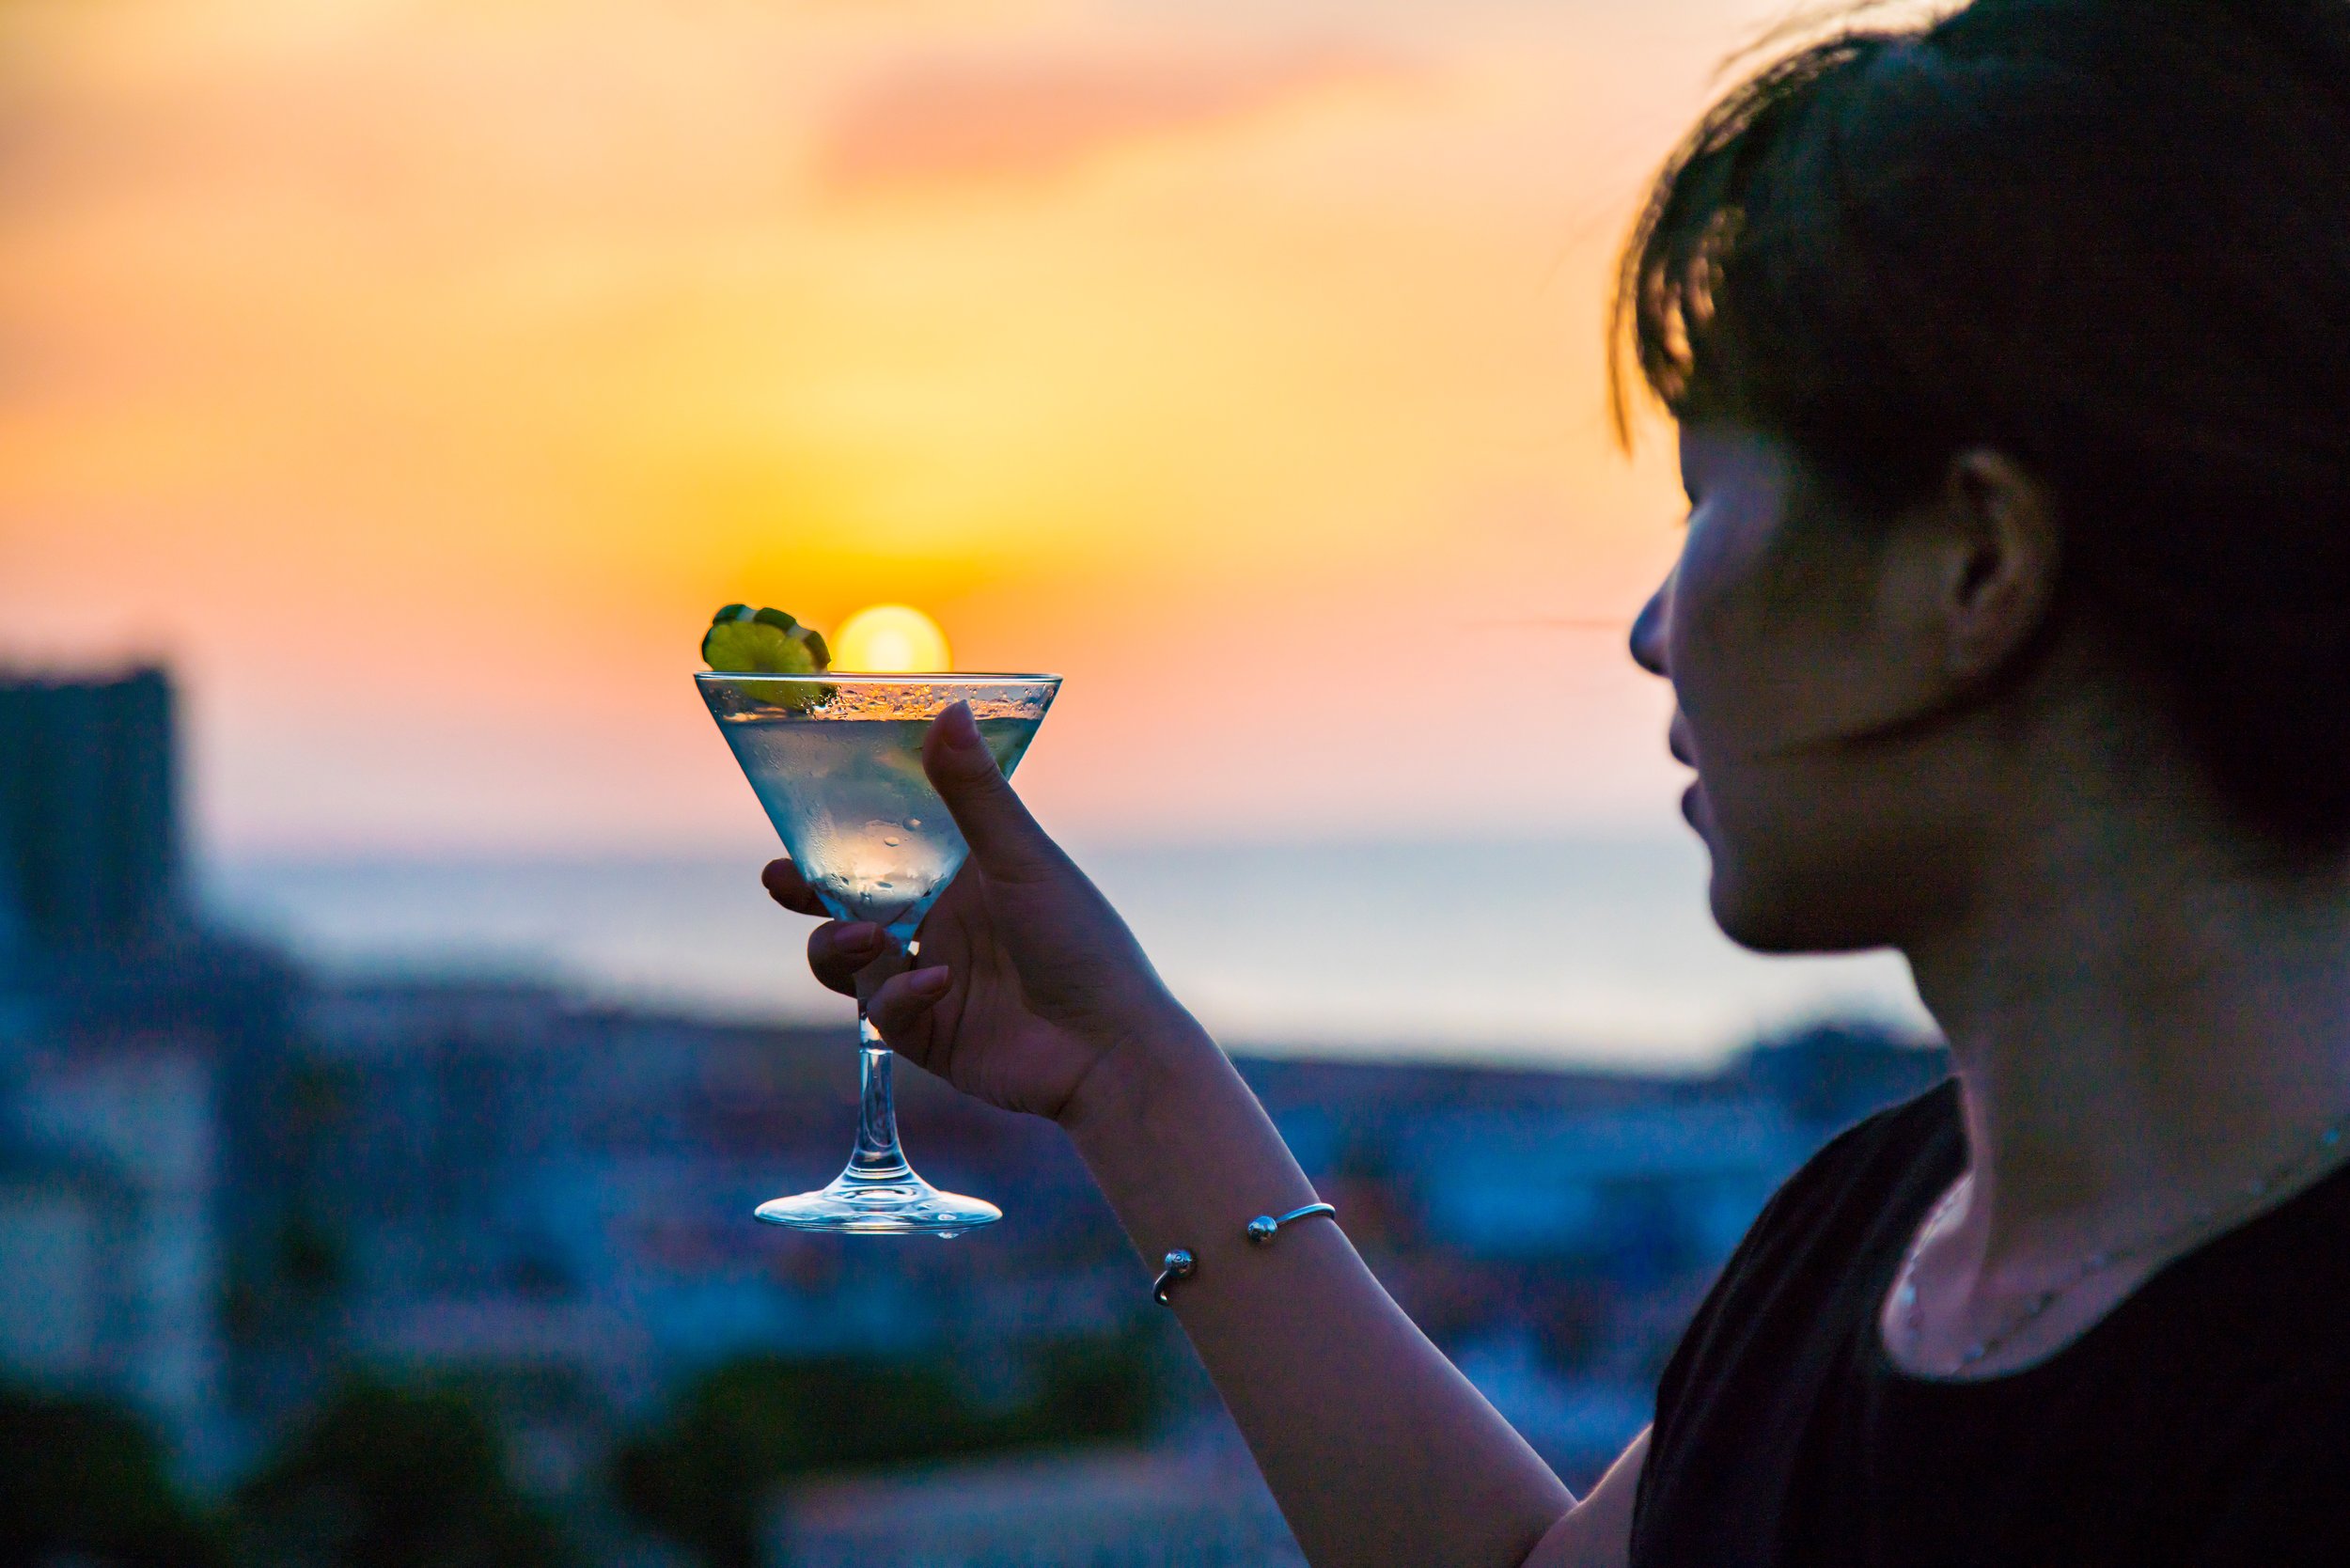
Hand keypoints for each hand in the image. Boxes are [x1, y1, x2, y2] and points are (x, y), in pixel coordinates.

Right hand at [764, 701, 1201, 1122]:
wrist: (1108, 1049)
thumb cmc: (1081, 941)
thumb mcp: (1021, 859)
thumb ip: (974, 794)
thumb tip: (948, 706)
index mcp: (961, 875)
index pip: (883, 847)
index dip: (835, 837)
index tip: (795, 823)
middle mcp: (940, 924)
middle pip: (848, 903)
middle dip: (809, 894)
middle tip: (781, 881)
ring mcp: (929, 979)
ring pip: (849, 960)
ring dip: (840, 945)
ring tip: (868, 937)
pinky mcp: (927, 1033)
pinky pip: (883, 1011)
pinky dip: (900, 996)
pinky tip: (938, 985)